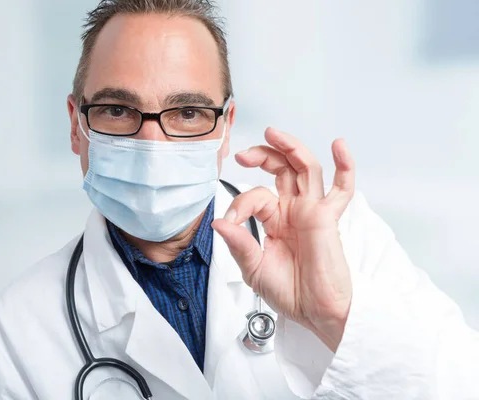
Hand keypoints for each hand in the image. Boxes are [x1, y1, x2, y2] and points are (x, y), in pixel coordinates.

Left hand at [211, 127, 354, 351]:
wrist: (315, 312)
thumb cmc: (290, 292)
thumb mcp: (253, 268)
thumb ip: (238, 244)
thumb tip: (219, 222)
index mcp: (275, 220)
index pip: (255, 195)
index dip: (239, 203)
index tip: (230, 222)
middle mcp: (293, 210)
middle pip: (281, 170)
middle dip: (263, 155)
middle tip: (243, 153)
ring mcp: (312, 211)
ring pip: (305, 169)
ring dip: (291, 148)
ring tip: (273, 133)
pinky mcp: (328, 218)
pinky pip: (342, 189)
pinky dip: (344, 167)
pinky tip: (339, 147)